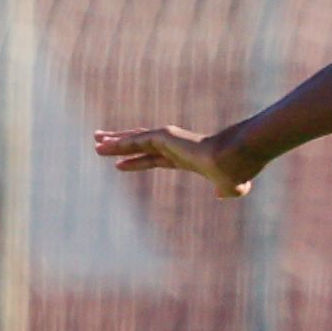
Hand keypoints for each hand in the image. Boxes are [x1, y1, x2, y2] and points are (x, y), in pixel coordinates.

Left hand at [95, 124, 257, 196]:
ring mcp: (169, 140)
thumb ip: (226, 190)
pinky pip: (135, 141)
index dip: (136, 162)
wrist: (235, 160)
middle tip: (100, 142)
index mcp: (186, 159)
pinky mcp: (164, 136)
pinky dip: (118, 143)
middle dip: (120, 145)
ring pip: (134, 140)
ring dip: (114, 142)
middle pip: (140, 145)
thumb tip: (222, 194)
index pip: (155, 159)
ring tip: (95, 141)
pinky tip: (102, 146)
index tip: (119, 165)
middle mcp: (175, 147)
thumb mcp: (231, 186)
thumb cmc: (237, 171)